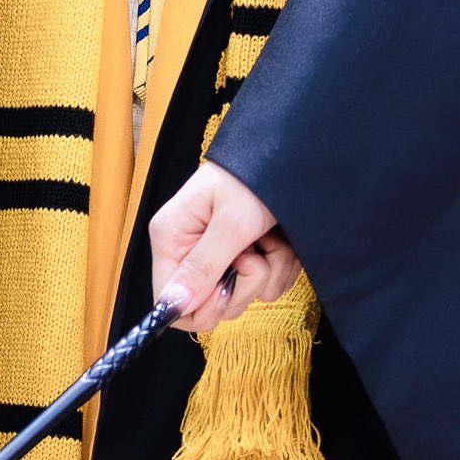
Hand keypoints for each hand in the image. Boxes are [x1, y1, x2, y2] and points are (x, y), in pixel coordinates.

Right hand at [145, 162, 297, 333]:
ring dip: (267, 273)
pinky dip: (279, 267)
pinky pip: (263, 286)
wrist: (291, 154)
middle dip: (242, 286)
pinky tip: (279, 241)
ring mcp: (218, 255)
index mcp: (172, 238)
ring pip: (241, 297)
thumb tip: (172, 305)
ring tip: (270, 240)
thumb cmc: (255, 178)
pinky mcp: (243, 257)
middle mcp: (189, 250)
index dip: (201, 306)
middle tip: (254, 254)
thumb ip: (203, 267)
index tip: (228, 286)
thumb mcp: (232, 223)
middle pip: (208, 305)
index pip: (168, 301)